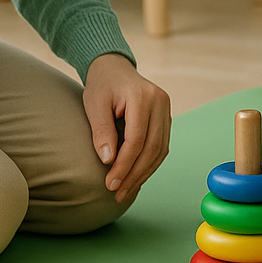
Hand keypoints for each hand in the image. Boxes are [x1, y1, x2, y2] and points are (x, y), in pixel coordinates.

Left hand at [81, 53, 171, 202]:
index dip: (124, 165)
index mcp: (144, 97)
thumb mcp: (95, 105)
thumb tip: (108, 161)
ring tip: (126, 190)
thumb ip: (102, 131)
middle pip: (152, 148)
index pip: (137, 140)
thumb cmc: (102, 86)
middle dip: (135, 174)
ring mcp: (167, 110)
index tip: (110, 183)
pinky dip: (149, 164)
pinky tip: (136, 177)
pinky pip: (161, 146)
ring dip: (143, 173)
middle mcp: (161, 102)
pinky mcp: (166, 118)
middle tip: (117, 193)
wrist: (114, 69)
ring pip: (160, 150)